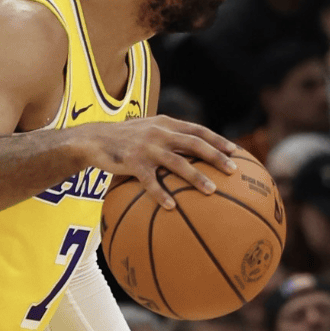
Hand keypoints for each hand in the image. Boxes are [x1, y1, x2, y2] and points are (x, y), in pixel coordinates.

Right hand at [87, 115, 237, 208]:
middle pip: (194, 144)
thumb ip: (167, 135)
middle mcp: (159, 133)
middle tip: (233, 170)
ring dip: (196, 177)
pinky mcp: (132, 163)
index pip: (198, 130)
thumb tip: (191, 150)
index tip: (235, 151)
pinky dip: (162, 194)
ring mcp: (146, 148)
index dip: (218, 140)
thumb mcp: (147, 129)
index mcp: (165, 123)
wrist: (94, 139)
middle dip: (216, 156)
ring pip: (177, 163)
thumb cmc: (123, 138)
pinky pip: (151, 182)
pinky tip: (172, 206)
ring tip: (211, 191)